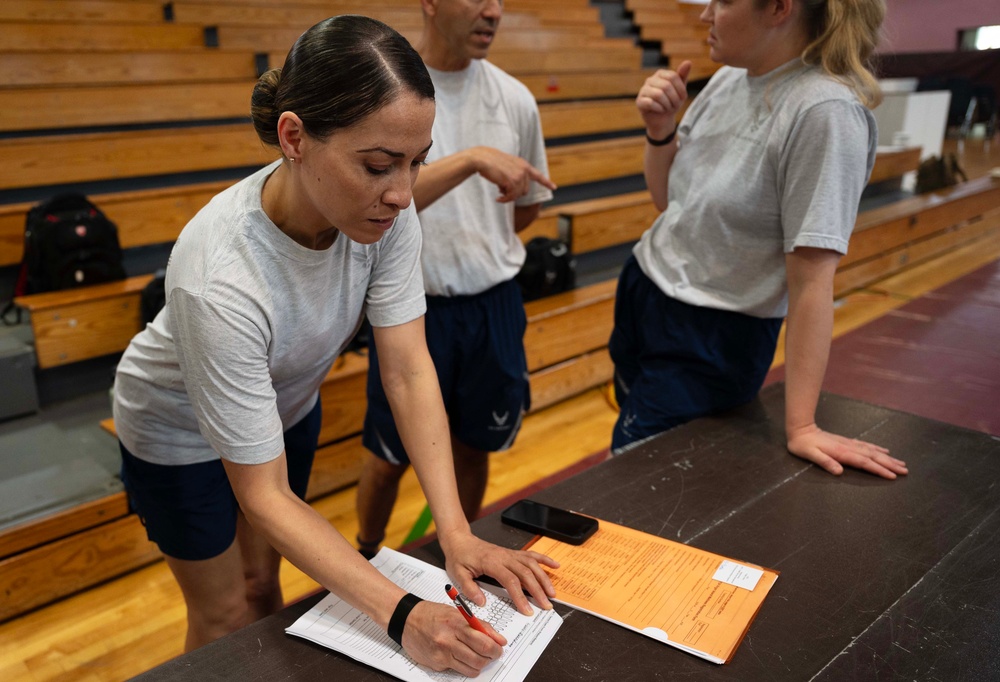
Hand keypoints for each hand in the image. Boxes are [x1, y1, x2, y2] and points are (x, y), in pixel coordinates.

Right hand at [402, 600, 504, 675]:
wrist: (406, 620)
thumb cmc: (431, 614)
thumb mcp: (457, 613)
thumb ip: (479, 625)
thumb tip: (498, 638)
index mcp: (456, 624)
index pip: (483, 642)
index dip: (495, 649)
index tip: (499, 648)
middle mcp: (448, 641)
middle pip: (479, 658)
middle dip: (490, 658)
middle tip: (491, 654)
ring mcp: (441, 654)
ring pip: (470, 668)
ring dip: (479, 664)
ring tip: (476, 655)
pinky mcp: (436, 664)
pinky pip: (457, 670)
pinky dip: (463, 665)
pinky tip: (459, 655)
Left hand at [440, 531, 558, 615]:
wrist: (460, 540)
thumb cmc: (459, 557)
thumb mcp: (457, 574)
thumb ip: (469, 588)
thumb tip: (481, 602)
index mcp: (491, 563)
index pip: (510, 580)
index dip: (520, 596)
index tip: (527, 610)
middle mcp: (504, 557)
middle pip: (526, 573)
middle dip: (538, 590)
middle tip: (546, 605)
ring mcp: (510, 554)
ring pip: (532, 564)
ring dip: (544, 578)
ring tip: (552, 593)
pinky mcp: (512, 553)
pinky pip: (531, 555)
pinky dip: (544, 560)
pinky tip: (555, 566)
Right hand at [468, 147, 556, 202]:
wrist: (481, 159)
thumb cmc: (490, 163)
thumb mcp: (507, 165)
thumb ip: (515, 173)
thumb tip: (518, 190)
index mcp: (523, 164)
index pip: (538, 175)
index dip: (546, 182)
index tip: (554, 187)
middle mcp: (524, 170)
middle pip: (524, 191)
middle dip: (514, 192)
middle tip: (502, 188)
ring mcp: (519, 176)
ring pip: (517, 195)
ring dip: (508, 196)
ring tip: (498, 190)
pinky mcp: (512, 181)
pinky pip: (511, 197)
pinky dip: (504, 200)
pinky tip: (497, 198)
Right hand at [635, 60, 691, 140]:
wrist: (663, 119)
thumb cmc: (672, 102)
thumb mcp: (680, 90)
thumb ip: (683, 76)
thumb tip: (688, 62)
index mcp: (660, 74)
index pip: (673, 76)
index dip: (680, 89)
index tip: (682, 98)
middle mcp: (650, 80)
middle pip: (666, 86)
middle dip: (674, 99)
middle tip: (674, 105)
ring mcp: (643, 90)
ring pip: (658, 94)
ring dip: (667, 104)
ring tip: (667, 108)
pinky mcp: (639, 101)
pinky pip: (650, 103)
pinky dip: (659, 109)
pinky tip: (660, 110)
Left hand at [786, 423, 907, 478]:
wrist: (801, 429)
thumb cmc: (803, 445)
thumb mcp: (810, 455)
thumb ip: (825, 462)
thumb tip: (839, 472)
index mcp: (842, 453)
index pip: (864, 463)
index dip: (879, 470)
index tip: (893, 476)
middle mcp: (849, 447)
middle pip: (873, 457)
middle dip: (890, 464)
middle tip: (906, 471)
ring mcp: (849, 443)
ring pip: (873, 451)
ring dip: (887, 458)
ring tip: (901, 463)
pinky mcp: (847, 442)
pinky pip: (866, 446)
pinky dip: (877, 449)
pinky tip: (885, 451)